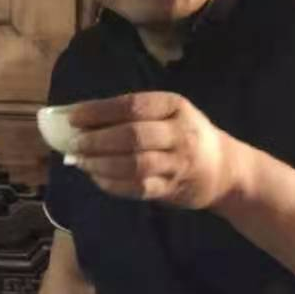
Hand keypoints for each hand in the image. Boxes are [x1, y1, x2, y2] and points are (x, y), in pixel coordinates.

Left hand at [66, 92, 234, 208]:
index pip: (133, 106)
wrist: (223, 168)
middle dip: (98, 140)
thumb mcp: (168, 114)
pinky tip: (97, 178)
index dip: (99, 112)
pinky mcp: (173, 188)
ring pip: (135, 165)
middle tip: (73, 144)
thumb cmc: (184, 134)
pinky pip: (138, 188)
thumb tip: (76, 116)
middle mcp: (180, 133)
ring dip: (102, 164)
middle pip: (134, 136)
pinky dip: (112, 184)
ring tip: (81, 162)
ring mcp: (178, 163)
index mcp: (175, 106)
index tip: (71, 117)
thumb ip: (130, 114)